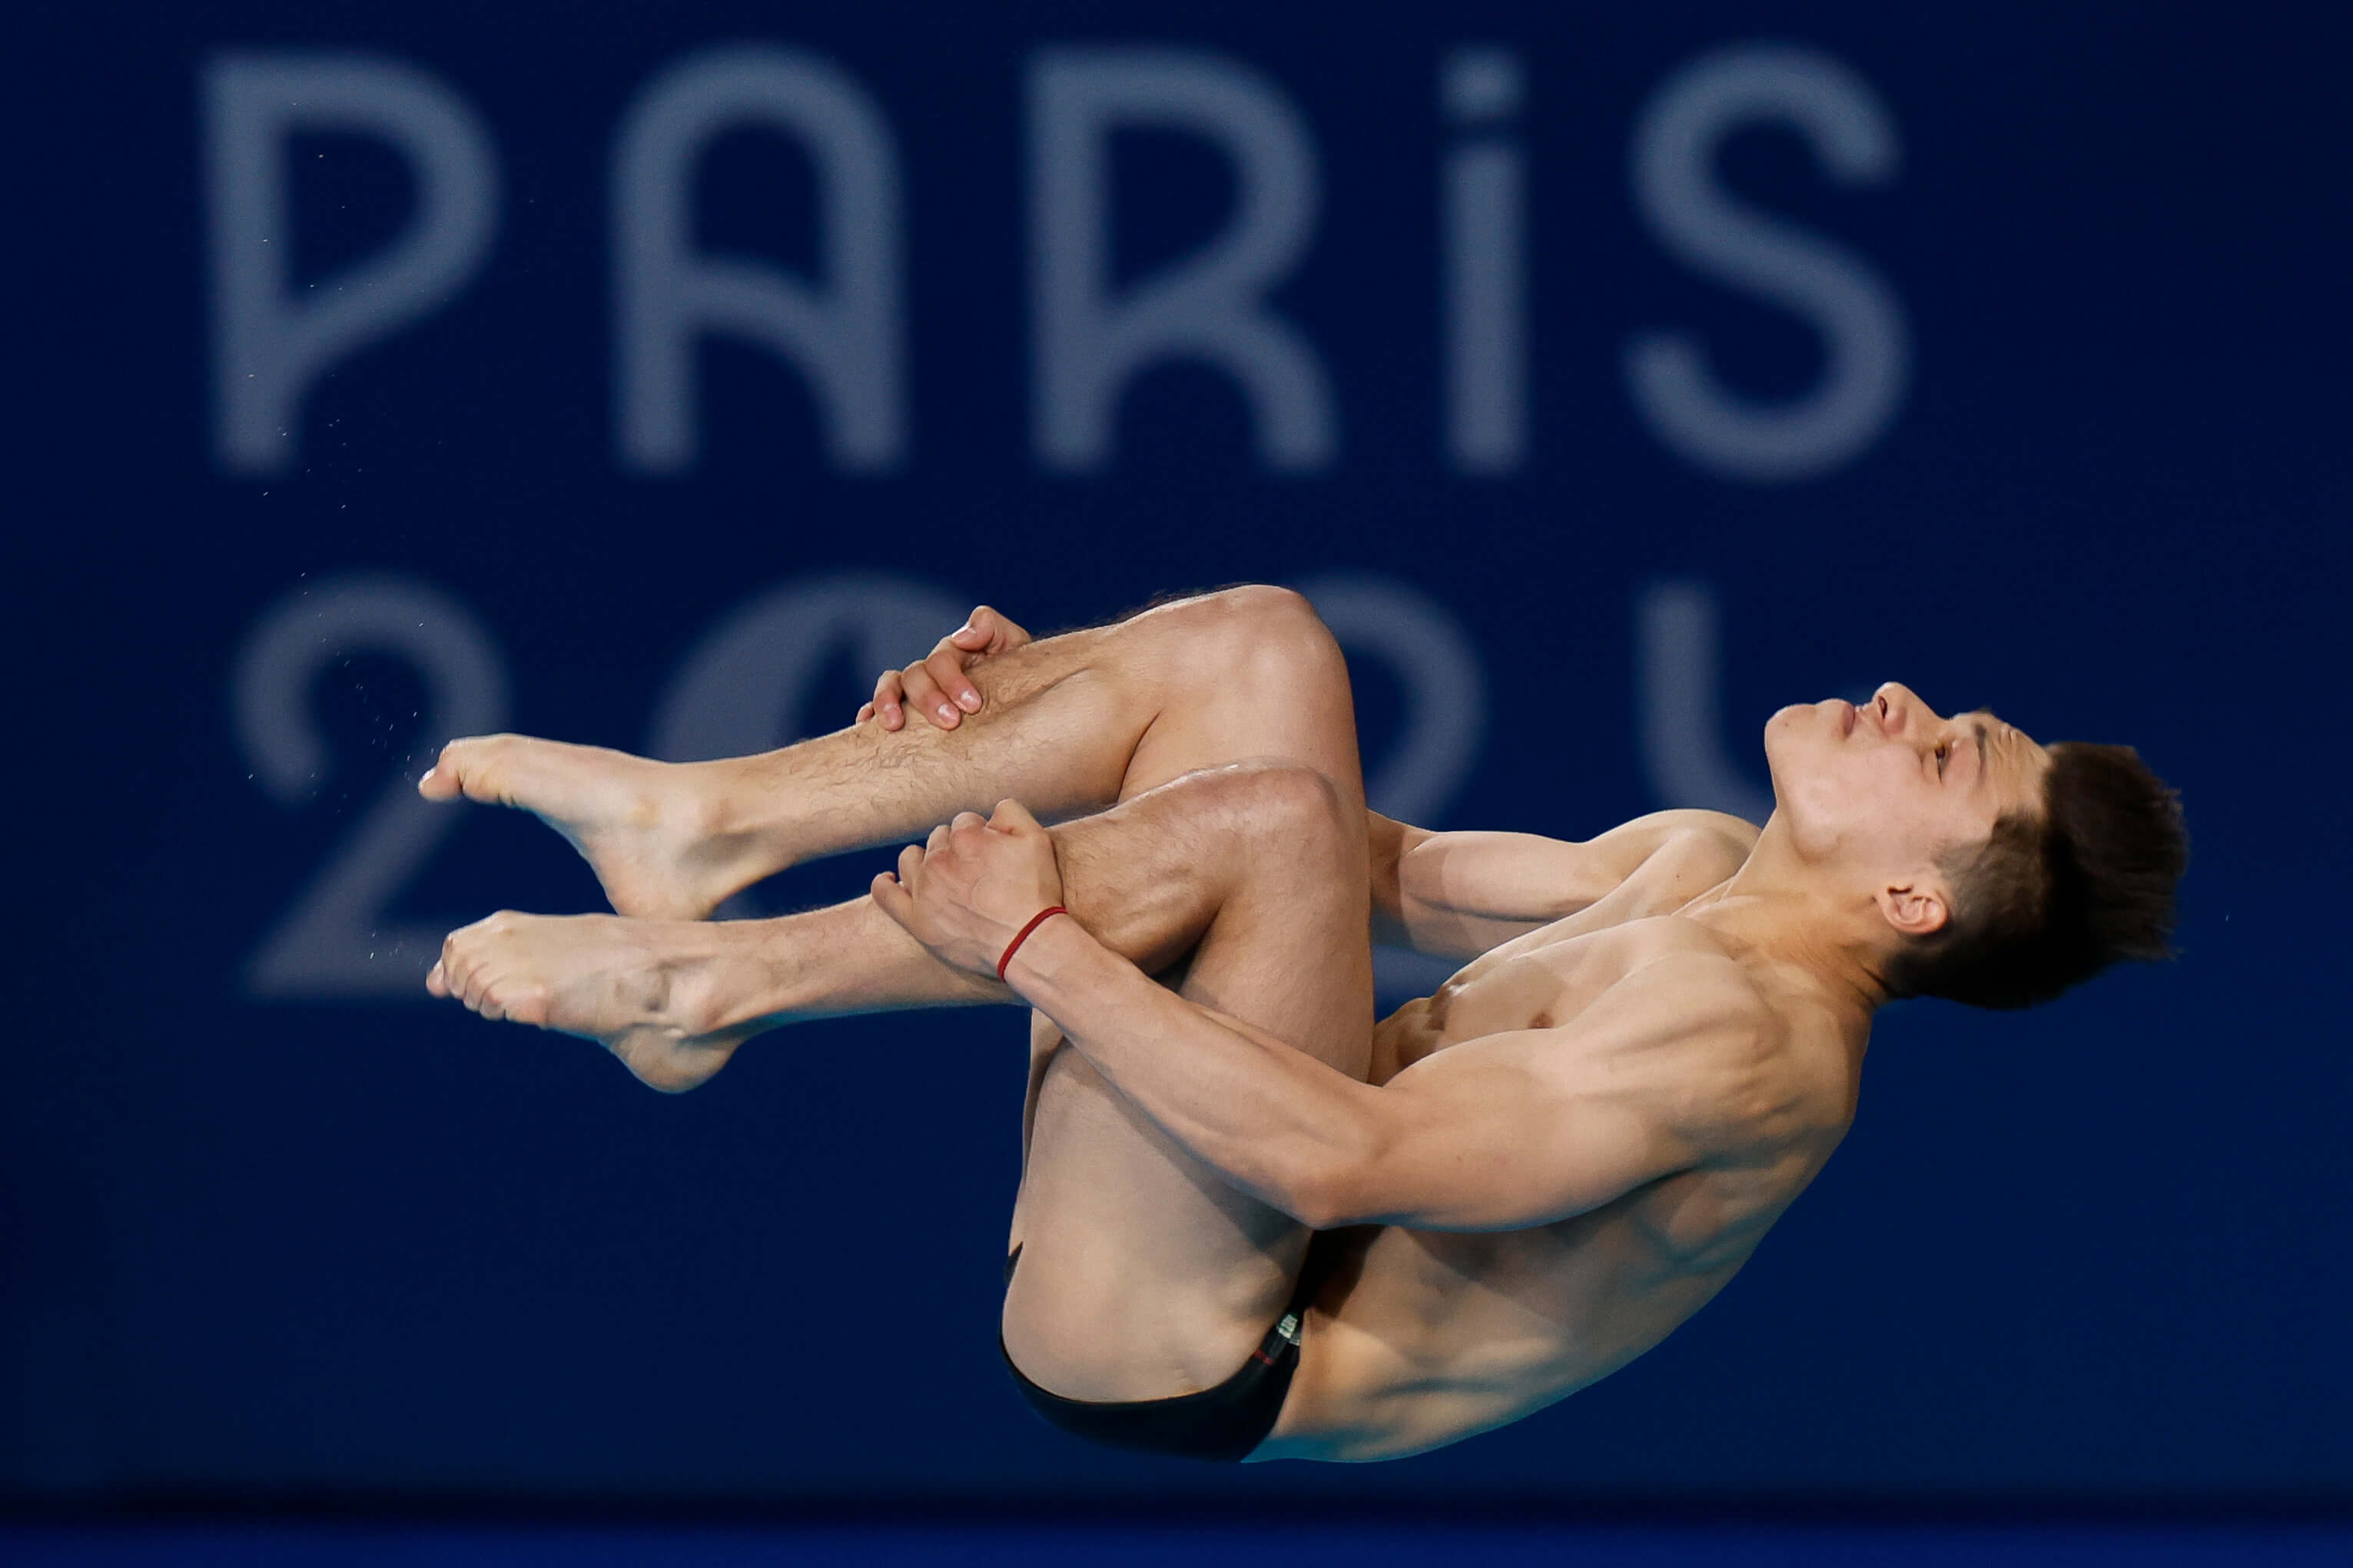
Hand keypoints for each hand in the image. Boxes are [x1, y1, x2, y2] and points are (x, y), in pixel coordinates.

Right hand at [857, 605, 1032, 730]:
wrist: (1023, 703)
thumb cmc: (1019, 675)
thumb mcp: (1014, 645)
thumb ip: (992, 628)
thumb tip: (962, 637)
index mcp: (956, 651)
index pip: (943, 658)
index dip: (953, 680)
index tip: (973, 706)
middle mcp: (932, 668)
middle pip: (916, 674)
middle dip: (929, 698)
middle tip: (951, 722)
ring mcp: (917, 688)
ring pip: (891, 685)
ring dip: (887, 702)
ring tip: (893, 726)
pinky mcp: (907, 710)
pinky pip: (878, 706)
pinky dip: (869, 711)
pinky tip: (867, 725)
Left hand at [870, 800, 1065, 978]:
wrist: (1028, 944)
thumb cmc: (1036, 894)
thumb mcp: (1037, 839)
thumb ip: (1011, 812)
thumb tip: (992, 811)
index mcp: (966, 837)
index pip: (964, 822)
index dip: (980, 835)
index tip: (992, 853)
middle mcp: (939, 860)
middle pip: (938, 839)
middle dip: (954, 848)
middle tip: (976, 870)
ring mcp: (924, 890)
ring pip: (911, 860)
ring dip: (923, 860)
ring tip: (940, 873)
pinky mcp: (916, 920)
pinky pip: (886, 896)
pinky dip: (884, 884)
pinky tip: (888, 880)